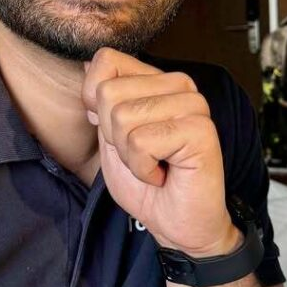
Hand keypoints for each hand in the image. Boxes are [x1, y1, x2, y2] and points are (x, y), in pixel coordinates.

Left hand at [82, 48, 238, 256]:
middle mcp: (179, 85)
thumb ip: (101, 103)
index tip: (120, 135)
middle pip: (109, 93)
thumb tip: (87, 62)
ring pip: (123, 117)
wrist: (176, 225)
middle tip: (143, 156)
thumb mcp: (110, 138)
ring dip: (129, 155)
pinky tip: (165, 174)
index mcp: (158, 81)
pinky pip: (141, 142)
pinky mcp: (200, 130)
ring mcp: (192, 105)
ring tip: (155, 165)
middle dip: (113, 136)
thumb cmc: (147, 185)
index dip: (97, 103)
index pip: (106, 61)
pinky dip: (143, 168)